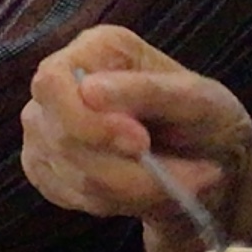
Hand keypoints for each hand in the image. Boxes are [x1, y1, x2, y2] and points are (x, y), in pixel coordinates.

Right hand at [23, 26, 251, 251]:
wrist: (203, 162)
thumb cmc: (207, 121)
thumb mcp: (200, 101)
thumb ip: (148, 91)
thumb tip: (88, 91)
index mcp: (95, 49)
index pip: (52, 83)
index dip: (87, 121)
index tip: (141, 143)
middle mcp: (59, 84)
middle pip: (59, 136)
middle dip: (122, 170)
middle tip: (183, 177)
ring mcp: (44, 126)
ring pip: (68, 173)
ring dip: (127, 191)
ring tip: (173, 185)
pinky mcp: (44, 165)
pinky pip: (66, 195)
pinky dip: (112, 202)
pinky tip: (142, 191)